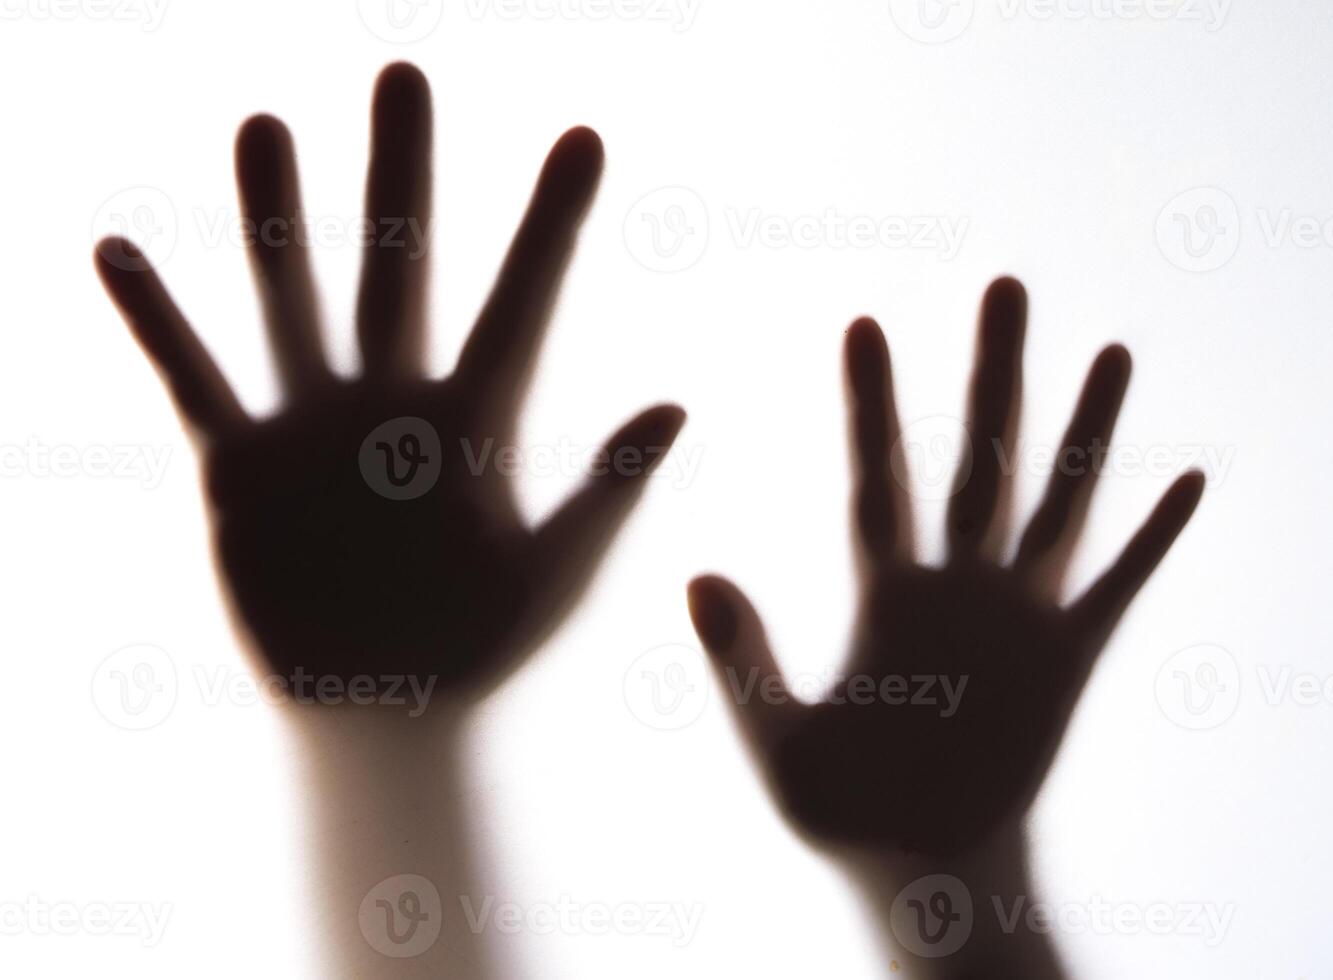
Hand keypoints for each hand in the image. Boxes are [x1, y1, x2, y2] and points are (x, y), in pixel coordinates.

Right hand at [95, 63, 684, 702]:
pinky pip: (193, 380)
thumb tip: (678, 403)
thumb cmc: (484, 646)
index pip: (523, 302)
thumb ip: (607, 490)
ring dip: (277, 219)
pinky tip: (117, 249)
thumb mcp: (555, 574)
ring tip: (268, 124)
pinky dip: (159, 323)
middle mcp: (396, 401)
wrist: (387, 709)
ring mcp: (315, 426)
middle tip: (404, 72)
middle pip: (401, 267)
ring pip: (293, 300)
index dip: (552, 223)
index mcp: (480, 421)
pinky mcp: (242, 466)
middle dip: (401, 175)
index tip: (586, 137)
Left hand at [688, 277, 1201, 857]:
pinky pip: (1118, 586)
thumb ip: (741, 660)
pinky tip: (1189, 478)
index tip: (863, 323)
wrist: (922, 868)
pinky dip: (1151, 538)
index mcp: (882, 595)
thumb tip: (694, 574)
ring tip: (1112, 349)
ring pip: (1059, 501)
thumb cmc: (845, 812)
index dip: (871, 402)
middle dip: (993, 374)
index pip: (878, 477)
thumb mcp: (778, 741)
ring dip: (1086, 430)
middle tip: (1006, 284)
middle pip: (981, 458)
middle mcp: (955, 586)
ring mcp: (1017, 616)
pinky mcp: (1070, 660)